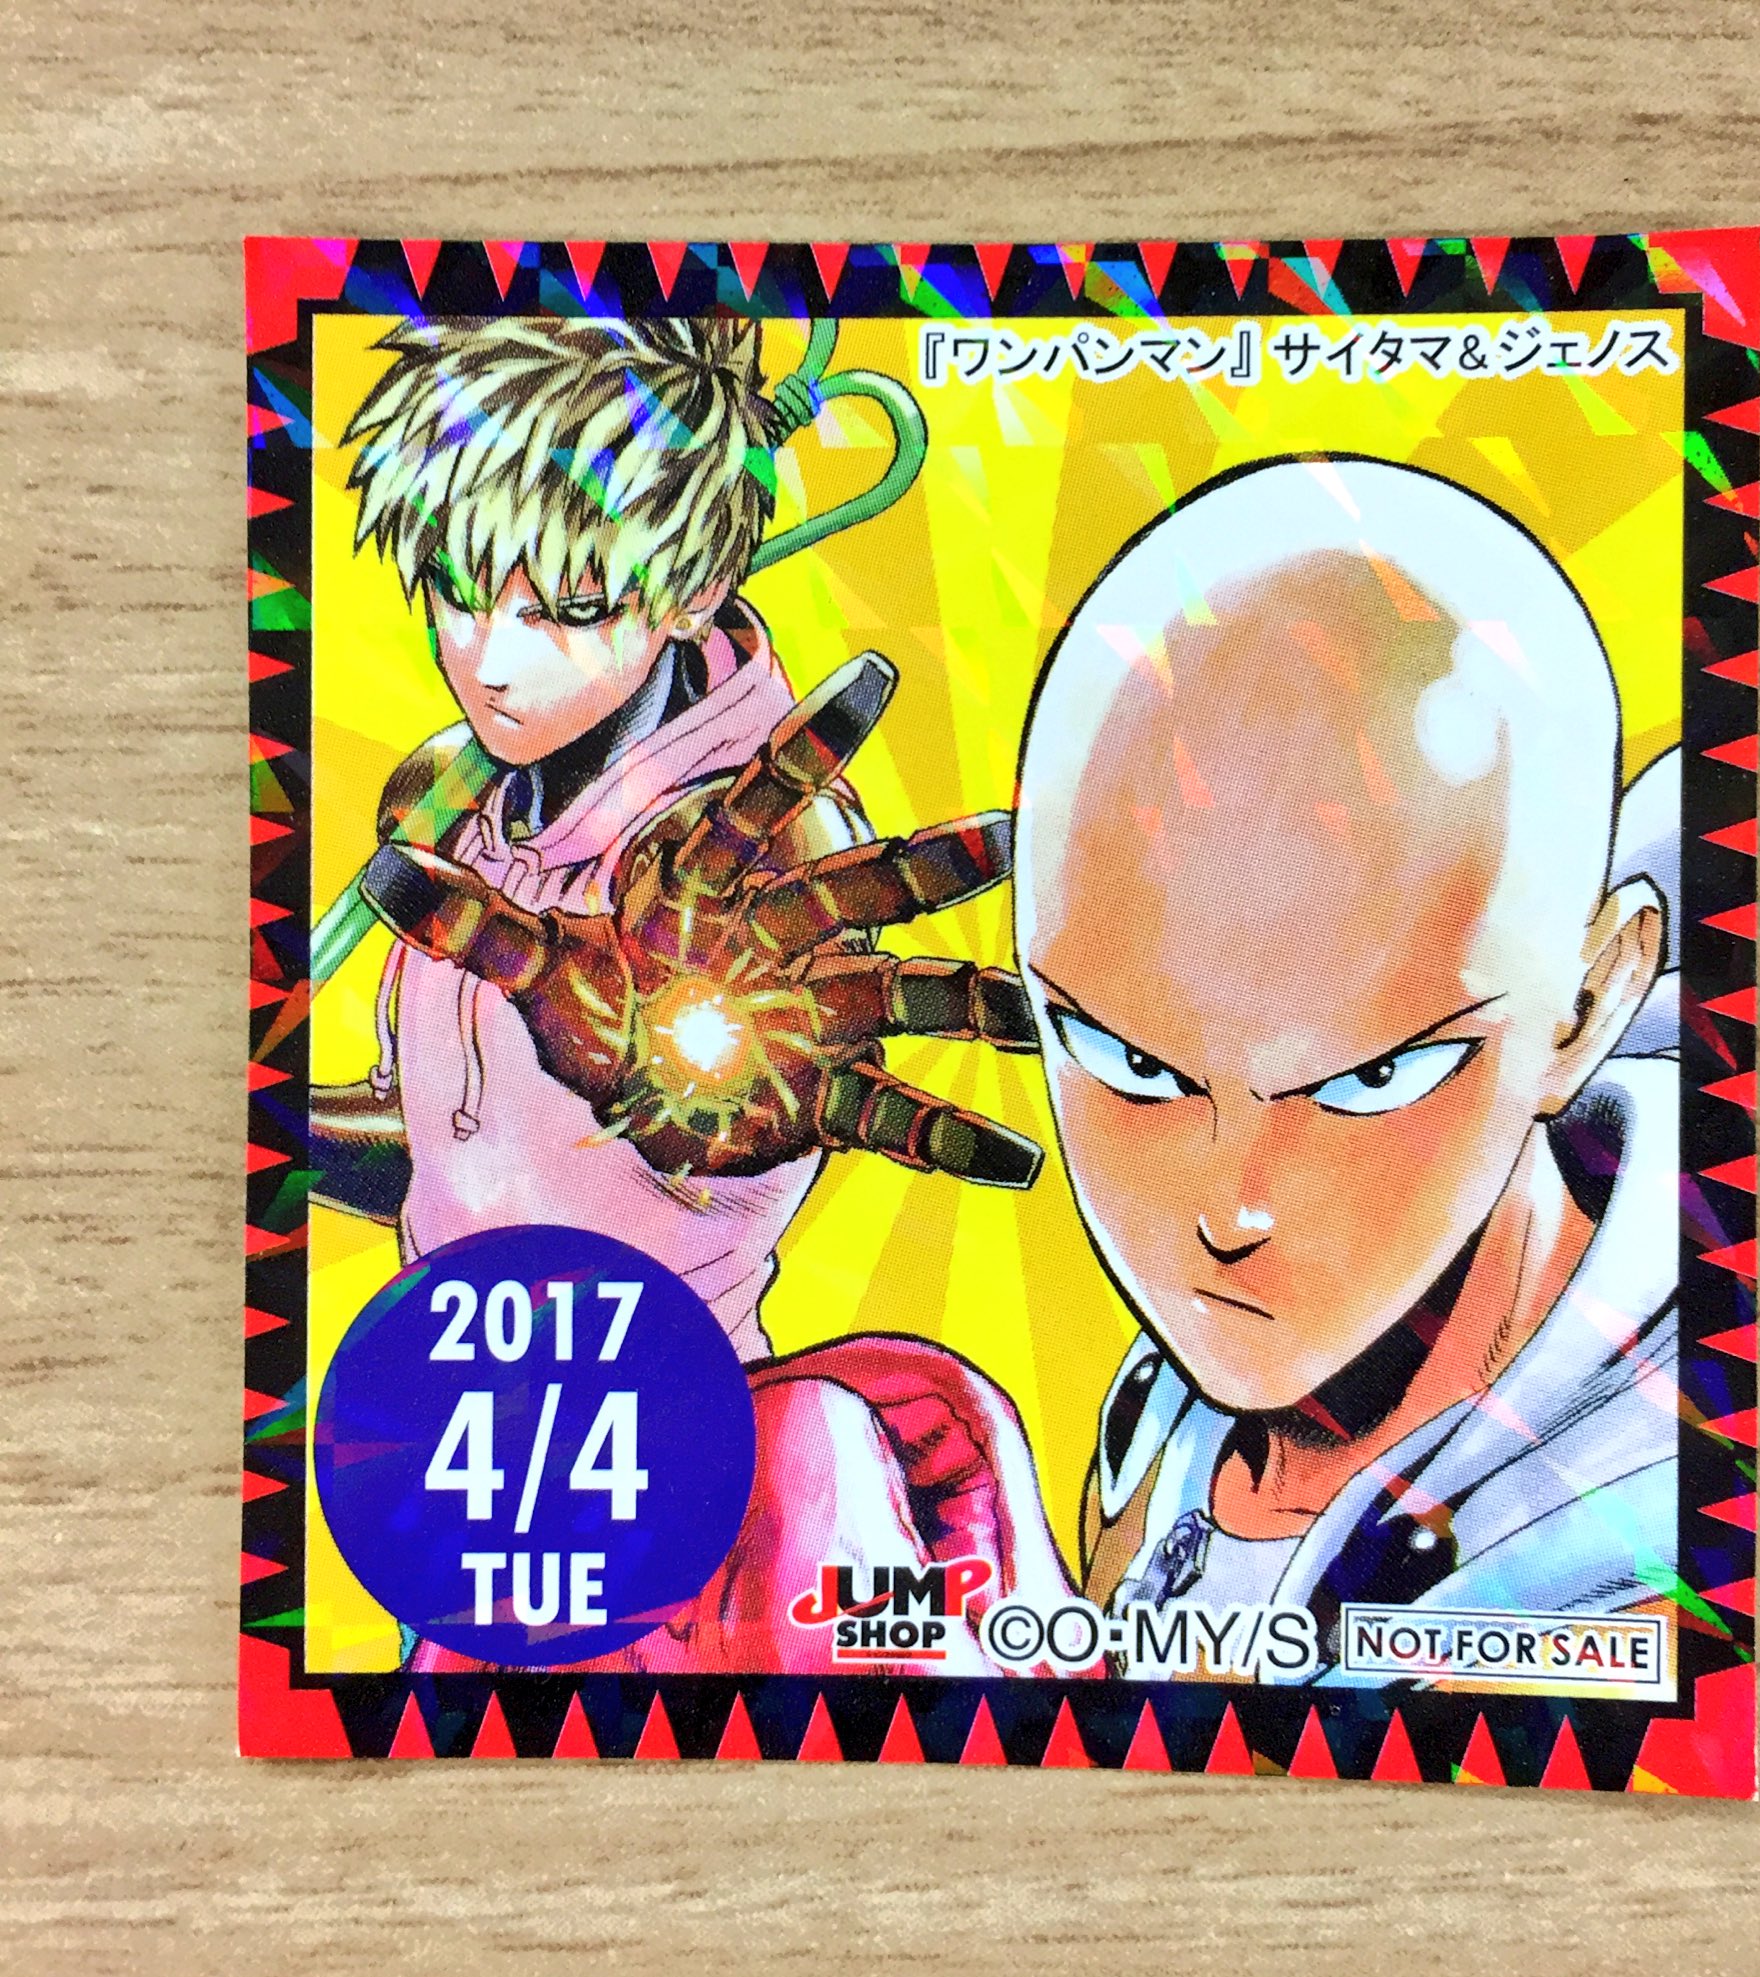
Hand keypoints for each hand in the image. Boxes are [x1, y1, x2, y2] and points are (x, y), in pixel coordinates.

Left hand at [360, 652, 1042, 1187]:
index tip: (876, 675)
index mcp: (714, 898)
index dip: (815, 747)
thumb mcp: (535, 973)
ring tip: (1028, 1009)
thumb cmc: (597, 1020)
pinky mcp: (826, 1101)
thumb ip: (473, 924)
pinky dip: (953, 1142)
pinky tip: (1015, 1164)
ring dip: (965, 1001)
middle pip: (860, 896)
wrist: (625, 1114)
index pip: (762, 809)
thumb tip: (377, 867)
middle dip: (927, 866)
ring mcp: (815, 1023)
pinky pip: (898, 1121)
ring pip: (901, 998)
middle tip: (1002, 834)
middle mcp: (782, 947)